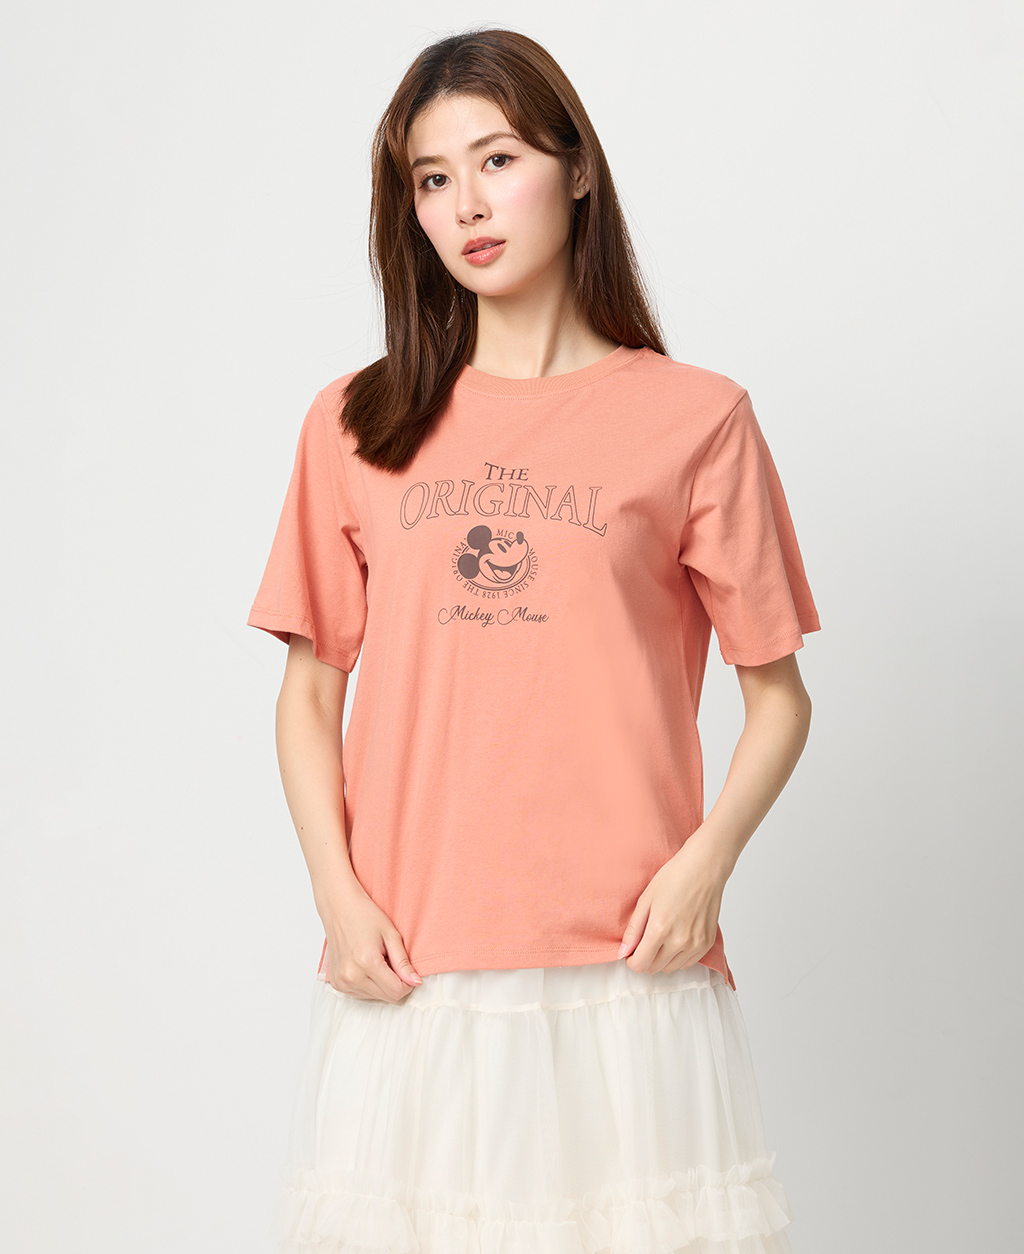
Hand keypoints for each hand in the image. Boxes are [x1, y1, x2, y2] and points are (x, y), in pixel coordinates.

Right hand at [318, 879, 422, 1002]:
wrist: (339, 909)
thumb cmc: (366, 916)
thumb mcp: (391, 935)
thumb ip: (403, 962)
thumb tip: (416, 982)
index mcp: (367, 962)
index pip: (396, 991)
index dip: (408, 983)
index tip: (408, 970)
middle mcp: (351, 976)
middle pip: (387, 997)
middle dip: (396, 983)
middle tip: (392, 961)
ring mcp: (342, 981)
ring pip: (375, 998)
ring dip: (382, 984)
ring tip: (377, 960)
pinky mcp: (337, 984)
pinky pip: (362, 995)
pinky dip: (369, 984)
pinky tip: (366, 965)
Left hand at [618, 832, 729, 973]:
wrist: (704, 868)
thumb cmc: (674, 878)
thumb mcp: (645, 899)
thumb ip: (633, 930)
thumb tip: (623, 953)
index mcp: (660, 929)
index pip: (641, 965)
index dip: (632, 961)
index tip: (631, 952)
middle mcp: (679, 941)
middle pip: (654, 968)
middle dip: (645, 959)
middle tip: (645, 941)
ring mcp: (695, 944)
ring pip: (671, 968)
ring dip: (662, 959)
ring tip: (662, 936)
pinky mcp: (707, 943)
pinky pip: (687, 963)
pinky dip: (678, 957)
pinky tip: (676, 938)